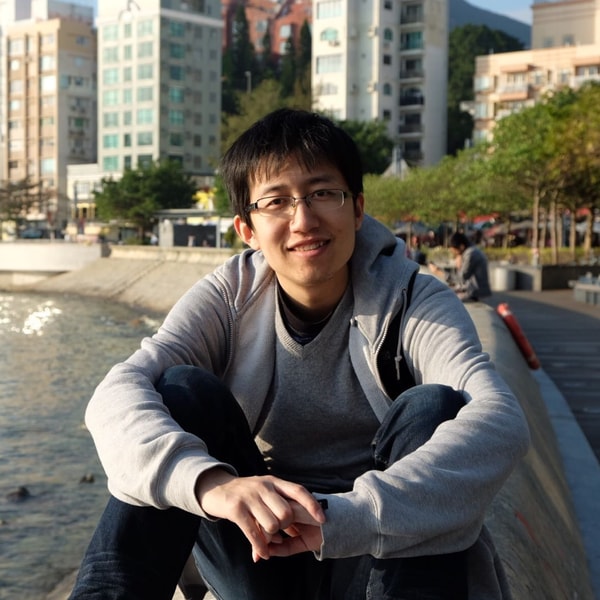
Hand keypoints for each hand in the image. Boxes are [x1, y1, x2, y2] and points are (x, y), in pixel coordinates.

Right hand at [195, 468, 325, 560]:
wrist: (216, 488)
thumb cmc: (246, 494)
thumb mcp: (264, 492)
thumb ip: (280, 506)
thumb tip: (297, 533)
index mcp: (274, 481)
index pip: (299, 491)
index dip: (312, 505)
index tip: (323, 520)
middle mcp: (264, 486)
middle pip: (286, 512)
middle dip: (286, 527)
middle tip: (281, 531)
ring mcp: (249, 496)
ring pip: (271, 524)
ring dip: (272, 538)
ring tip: (270, 541)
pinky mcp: (236, 508)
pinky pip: (253, 532)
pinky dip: (260, 547)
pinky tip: (262, 554)